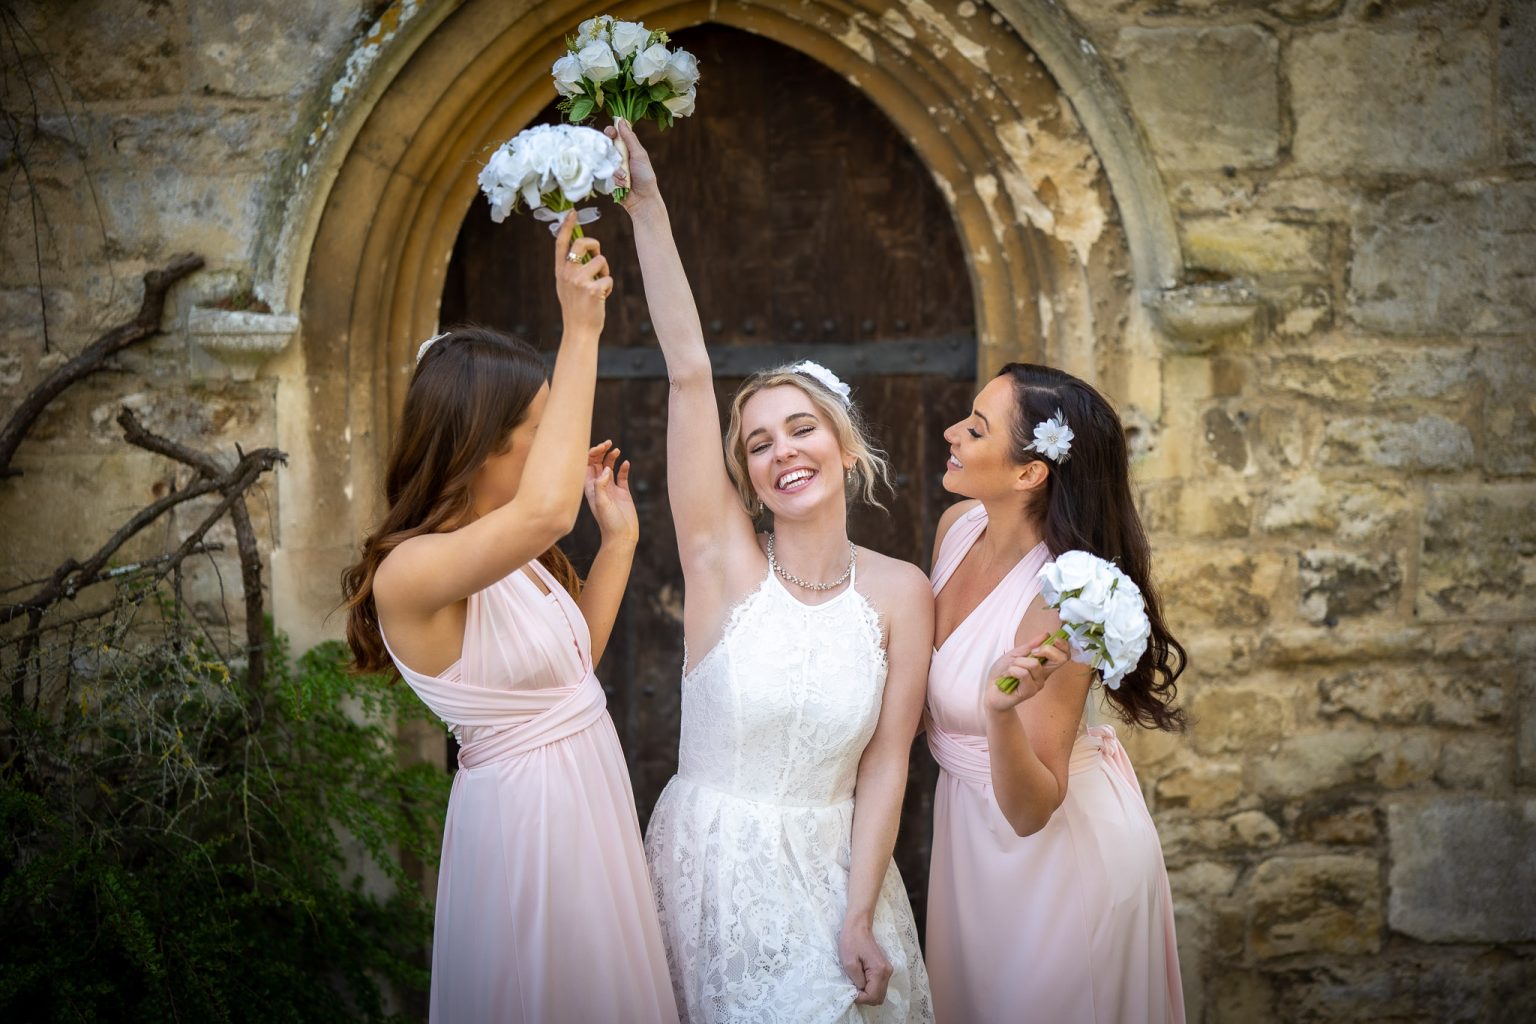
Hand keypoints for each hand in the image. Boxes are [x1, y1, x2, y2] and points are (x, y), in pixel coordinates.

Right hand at [554, 211, 611, 338]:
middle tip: (598, 257)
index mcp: (560, 271)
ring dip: (605, 272)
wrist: (579, 330)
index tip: (572, 212)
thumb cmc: (576, 308)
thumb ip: (570, 268)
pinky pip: (608, 277)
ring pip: (601, 261)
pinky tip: (602, 298)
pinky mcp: (593, 290)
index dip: (567, 225)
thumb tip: (584, 249)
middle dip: (595, 245)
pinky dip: (608, 287)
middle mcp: (567, 273)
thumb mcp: (566, 286)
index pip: (561, 242)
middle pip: (583, 244)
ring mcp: (579, 282)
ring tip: (599, 287)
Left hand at [583, 441, 636, 545]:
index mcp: (589, 488)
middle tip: (609, 444)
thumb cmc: (609, 523)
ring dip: (611, 457)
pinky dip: (623, 468)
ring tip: (616, 450)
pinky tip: (626, 463)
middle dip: (601, 452)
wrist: (621, 537)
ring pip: (609, 467)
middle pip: (596, 463)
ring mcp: (611, 489)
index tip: (602, 448)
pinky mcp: (623, 492)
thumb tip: (606, 469)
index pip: (586, 465)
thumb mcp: (602, 504)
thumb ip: (601, 485)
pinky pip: (622, 476)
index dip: (592, 454)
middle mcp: (599, 486)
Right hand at [605, 118, 660, 211]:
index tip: (610, 132)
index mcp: (627, 148)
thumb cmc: (645, 176)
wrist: (642, 199)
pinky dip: (614, 178)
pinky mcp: (608, 178)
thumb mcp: (639, 155)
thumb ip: (630, 138)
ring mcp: (612, 167)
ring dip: (616, 169)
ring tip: (625, 177)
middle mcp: (618, 156)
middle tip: (616, 157)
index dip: (611, 131)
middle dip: (609, 150)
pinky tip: (623, 184)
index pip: (616, 135)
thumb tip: (621, 121)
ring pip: (605, 160)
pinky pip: (605, 173)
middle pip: (606, 145)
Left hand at [838, 919, 891, 1005]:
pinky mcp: (884, 969)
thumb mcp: (849, 963)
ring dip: (868, 994)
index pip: (873, 996)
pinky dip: (870, 989)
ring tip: (856, 985)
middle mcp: (887, 973)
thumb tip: (860, 993)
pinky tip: (861, 981)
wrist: (859, 926)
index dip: (860, 998)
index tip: (850, 991)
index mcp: (879, 971)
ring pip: (880, 993)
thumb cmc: (851, 942)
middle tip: (853, 990)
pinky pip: (879, 986)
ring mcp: (887, 971)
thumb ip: (857, 981)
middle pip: (879, 998)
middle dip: (865, 998)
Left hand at [983, 632, 1068, 713]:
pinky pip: (1023, 674)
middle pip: (1060, 659)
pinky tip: (1006, 676)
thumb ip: (1030, 646)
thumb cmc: (1001, 672)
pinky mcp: (1029, 692)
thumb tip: (1046, 634)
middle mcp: (1044, 675)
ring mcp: (1037, 684)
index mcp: (1043, 665)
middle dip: (1046, 649)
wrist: (989, 690)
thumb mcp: (1015, 654)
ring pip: (1035, 664)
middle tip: (1029, 652)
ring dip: (1017, 662)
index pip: (1064, 656)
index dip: (1064, 646)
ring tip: (1009, 669)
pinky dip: (1012, 670)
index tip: (1055, 639)